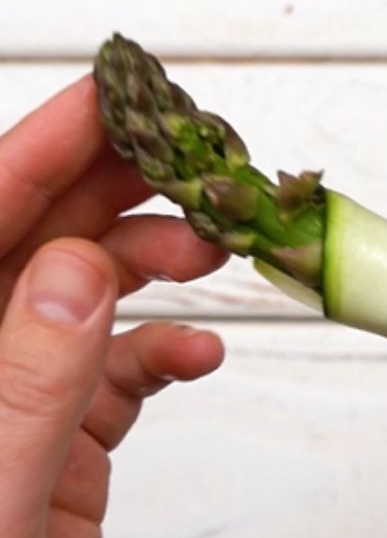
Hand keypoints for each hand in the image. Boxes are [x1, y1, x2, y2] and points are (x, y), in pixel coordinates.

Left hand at [0, 77, 226, 537]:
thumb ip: (24, 383)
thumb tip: (71, 269)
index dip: (47, 147)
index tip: (120, 95)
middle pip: (39, 236)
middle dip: (119, 190)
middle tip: (199, 168)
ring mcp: (15, 399)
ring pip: (88, 293)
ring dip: (154, 264)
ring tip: (216, 254)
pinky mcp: (62, 442)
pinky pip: (122, 368)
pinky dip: (167, 349)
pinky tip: (198, 355)